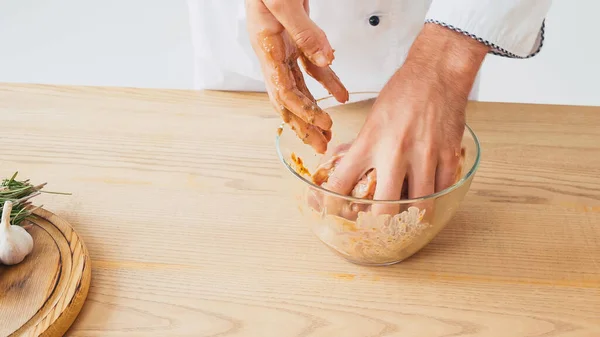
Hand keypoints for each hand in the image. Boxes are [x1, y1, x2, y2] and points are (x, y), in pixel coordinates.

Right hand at [245, 0, 348, 153]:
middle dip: (303, 125)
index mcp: (265, 48)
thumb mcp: (282, 2)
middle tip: (320, 146)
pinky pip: (312, 67)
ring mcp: (284, 46)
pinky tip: (340, 94)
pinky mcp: (297, 38)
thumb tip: (326, 61)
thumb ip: (304, 32)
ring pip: (299, 88)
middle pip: (287, 99)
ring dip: (315, 109)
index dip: (301, 112)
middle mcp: (273, 53)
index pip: (282, 91)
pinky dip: (327, 81)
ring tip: (329, 130)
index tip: (322, 124)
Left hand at [323, 23, 488, 214]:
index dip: (333, 204)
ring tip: (405, 218)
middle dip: (377, 226)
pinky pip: (441, 192)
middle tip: (376, 228)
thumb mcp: (372, 118)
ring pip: (418, 208)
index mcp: (370, 141)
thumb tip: (346, 168)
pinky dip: (433, 199)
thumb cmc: (402, 91)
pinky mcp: (448, 155)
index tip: (332, 212)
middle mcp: (395, 152)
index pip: (342, 182)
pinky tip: (427, 198)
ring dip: (410, 218)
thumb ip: (363, 147)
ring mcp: (425, 156)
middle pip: (383, 210)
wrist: (437, 71)